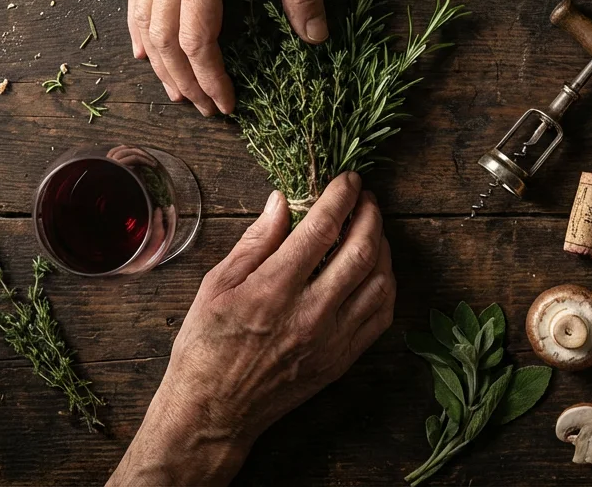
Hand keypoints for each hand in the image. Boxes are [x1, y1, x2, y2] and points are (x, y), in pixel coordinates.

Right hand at [108, 173, 395, 485]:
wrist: (214, 412)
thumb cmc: (205, 346)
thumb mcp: (216, 286)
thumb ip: (255, 242)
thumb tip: (281, 201)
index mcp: (274, 290)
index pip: (322, 229)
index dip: (341, 196)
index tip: (348, 179)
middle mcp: (310, 314)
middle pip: (361, 251)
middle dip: (369, 215)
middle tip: (365, 198)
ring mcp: (331, 340)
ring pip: (379, 282)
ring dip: (382, 247)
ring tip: (371, 228)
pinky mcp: (341, 360)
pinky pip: (381, 316)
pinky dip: (386, 285)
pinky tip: (376, 269)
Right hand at [126, 0, 323, 116]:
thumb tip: (315, 37)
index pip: (197, 39)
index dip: (211, 78)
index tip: (228, 104)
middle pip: (163, 37)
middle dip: (183, 79)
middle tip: (206, 109)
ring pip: (143, 17)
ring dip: (158, 59)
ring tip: (176, 89)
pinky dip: (139, 24)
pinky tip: (145, 44)